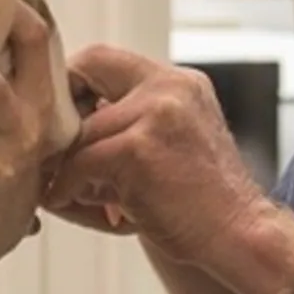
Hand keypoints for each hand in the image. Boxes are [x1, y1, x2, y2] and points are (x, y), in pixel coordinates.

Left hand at [42, 45, 270, 267]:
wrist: (242, 236)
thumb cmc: (204, 204)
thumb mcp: (175, 143)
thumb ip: (132, 124)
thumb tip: (64, 134)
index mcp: (180, 82)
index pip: (106, 57)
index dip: (76, 84)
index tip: (64, 121)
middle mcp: (170, 86)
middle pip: (88, 69)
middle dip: (64, 112)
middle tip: (52, 148)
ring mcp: (155, 112)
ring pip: (80, 129)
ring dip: (64, 161)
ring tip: (64, 189)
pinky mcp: (138, 147)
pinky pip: (80, 162)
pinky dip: (66, 186)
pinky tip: (65, 201)